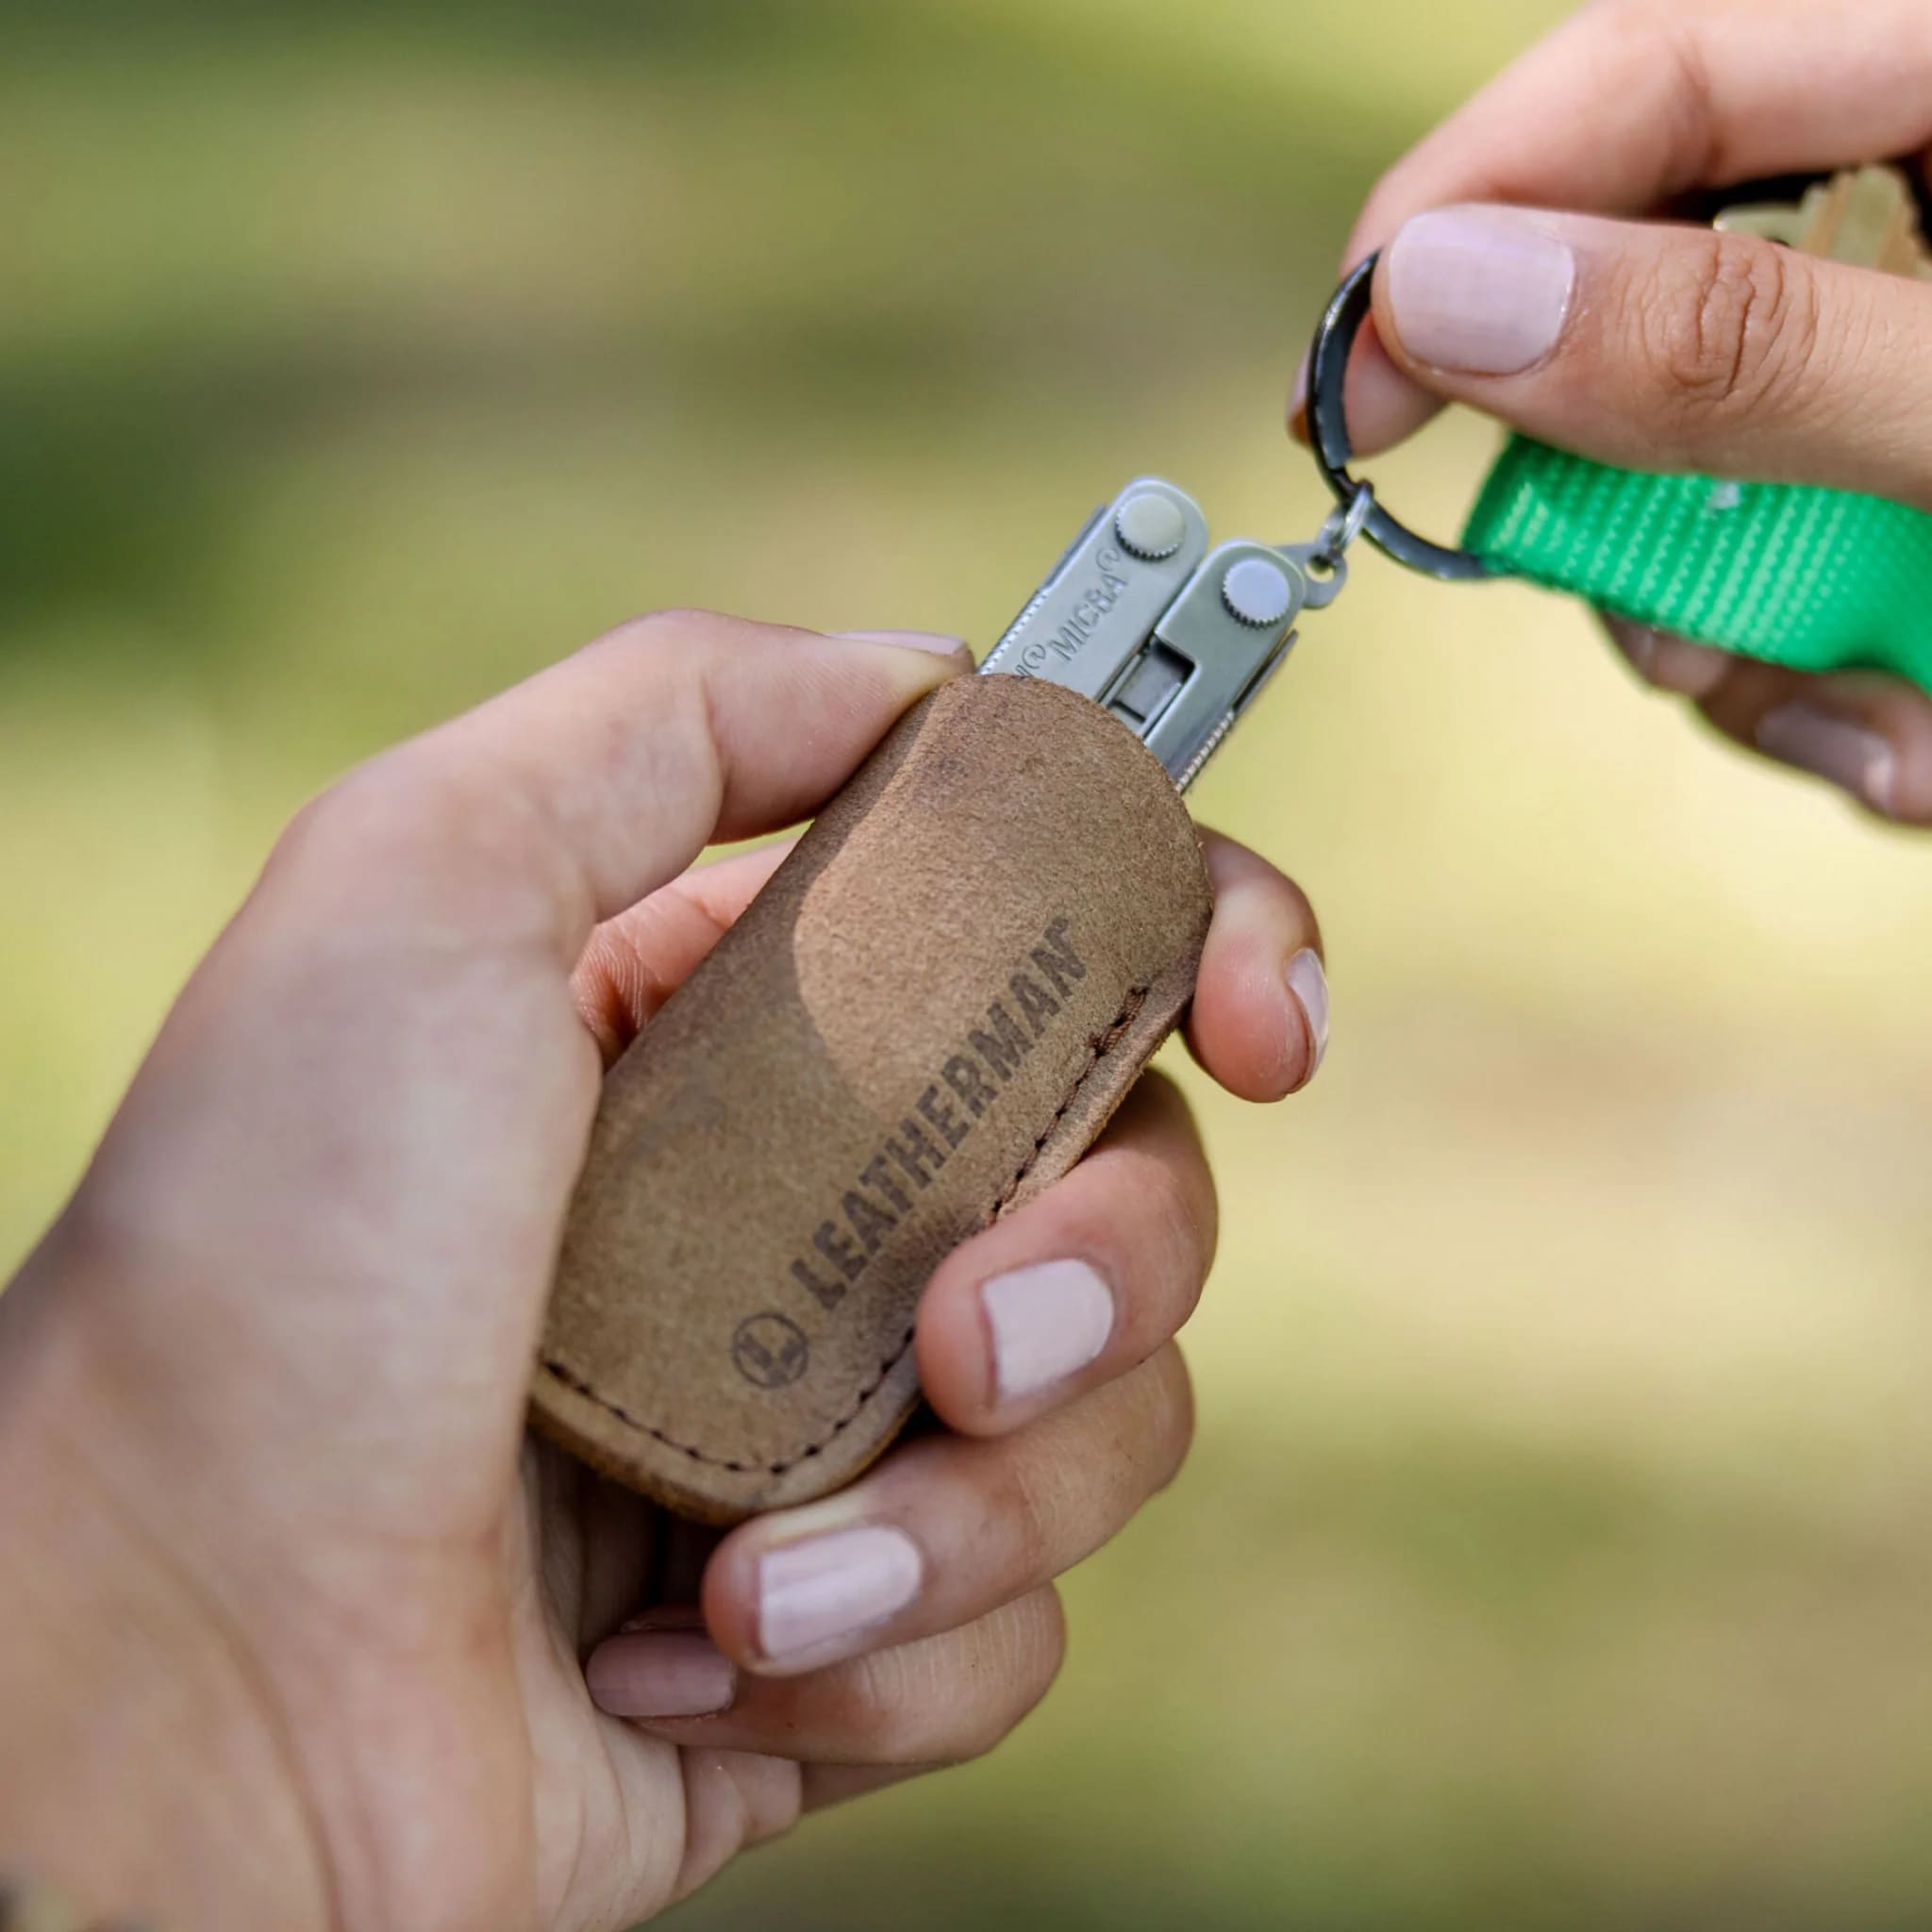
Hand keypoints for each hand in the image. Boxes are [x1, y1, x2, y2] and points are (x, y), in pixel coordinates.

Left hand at [0, 612, 1327, 1930]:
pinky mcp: (843, 1630)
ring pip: (1107, 1420)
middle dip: (1106, 1256)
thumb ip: (680, 709)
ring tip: (759, 1568)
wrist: (171, 1687)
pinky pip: (1011, 1627)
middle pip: (1135, 1181)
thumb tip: (935, 675)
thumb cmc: (271, 1265)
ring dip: (974, 1501)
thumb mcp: (424, 878)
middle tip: (963, 1334)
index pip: (1062, 938)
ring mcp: (837, 1425)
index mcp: (753, 1025)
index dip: (1207, 942)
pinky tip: (704, 1657)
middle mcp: (816, 1211)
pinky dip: (889, 1648)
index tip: (1264, 1020)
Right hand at [1297, 0, 1931, 823]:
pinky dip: (1818, 688)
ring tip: (1902, 737)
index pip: (1644, 73)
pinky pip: (1775, 571)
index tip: (1345, 398)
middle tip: (1695, 644)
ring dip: (1751, 656)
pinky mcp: (1896, 480)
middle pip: (1639, 316)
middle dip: (1640, 529)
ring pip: (1691, 484)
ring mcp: (1896, 359)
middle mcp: (1909, 217)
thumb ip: (1740, 350)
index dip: (1456, 219)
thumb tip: (1444, 299)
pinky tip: (1922, 733)